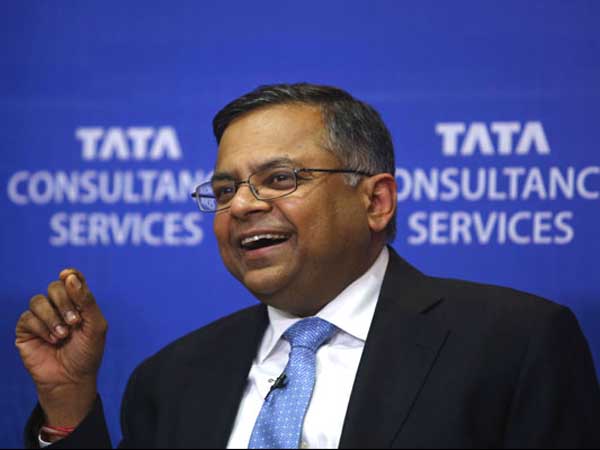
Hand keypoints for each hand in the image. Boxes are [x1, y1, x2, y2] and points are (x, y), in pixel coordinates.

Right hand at [15, 269, 107, 426]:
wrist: (72, 379)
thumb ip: (86, 300)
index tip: (68, 275)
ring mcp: (41, 318)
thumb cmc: (87, 352)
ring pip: (38, 300)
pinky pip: (28, 317)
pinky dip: (42, 327)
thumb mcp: (95, 325)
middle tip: (74, 321)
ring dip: (52, 317)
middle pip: (55, 287)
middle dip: (65, 302)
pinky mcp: (26, 330)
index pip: (72, 280)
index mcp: (78, 303)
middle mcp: (58, 307)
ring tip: (63, 335)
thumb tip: (69, 276)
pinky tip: (52, 340)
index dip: (70, 275)